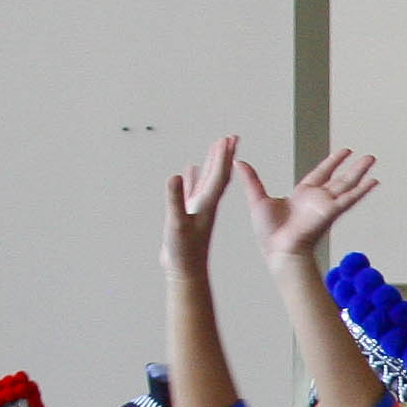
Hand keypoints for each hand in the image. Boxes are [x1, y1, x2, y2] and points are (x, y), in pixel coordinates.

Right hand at [165, 137, 237, 274]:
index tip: (230, 139)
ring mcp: (198, 208)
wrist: (185, 270)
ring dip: (211, 162)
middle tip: (231, 136)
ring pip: (207, 179)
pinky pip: (192, 190)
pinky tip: (191, 169)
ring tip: (215, 146)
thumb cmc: (183, 251)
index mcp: (207, 204)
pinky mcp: (188, 213)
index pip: (219, 175)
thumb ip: (176, 200)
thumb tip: (176, 176)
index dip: (224, 156)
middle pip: (218, 173)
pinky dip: (193, 177)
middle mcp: (206, 203)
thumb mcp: (177, 223)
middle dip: (224, 154)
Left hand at [235, 147, 378, 265]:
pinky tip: (374, 182)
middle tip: (367, 157)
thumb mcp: (257, 199)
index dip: (332, 162)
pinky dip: (362, 190)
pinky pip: (349, 199)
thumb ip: (252, 180)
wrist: (278, 249)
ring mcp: (326, 205)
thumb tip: (238, 163)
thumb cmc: (269, 233)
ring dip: (361, 172)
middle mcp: (318, 199)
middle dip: (354, 167)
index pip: (321, 173)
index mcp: (303, 195)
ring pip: (348, 184)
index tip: (344, 152)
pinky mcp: (330, 212)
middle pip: (340, 178)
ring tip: (373, 159)